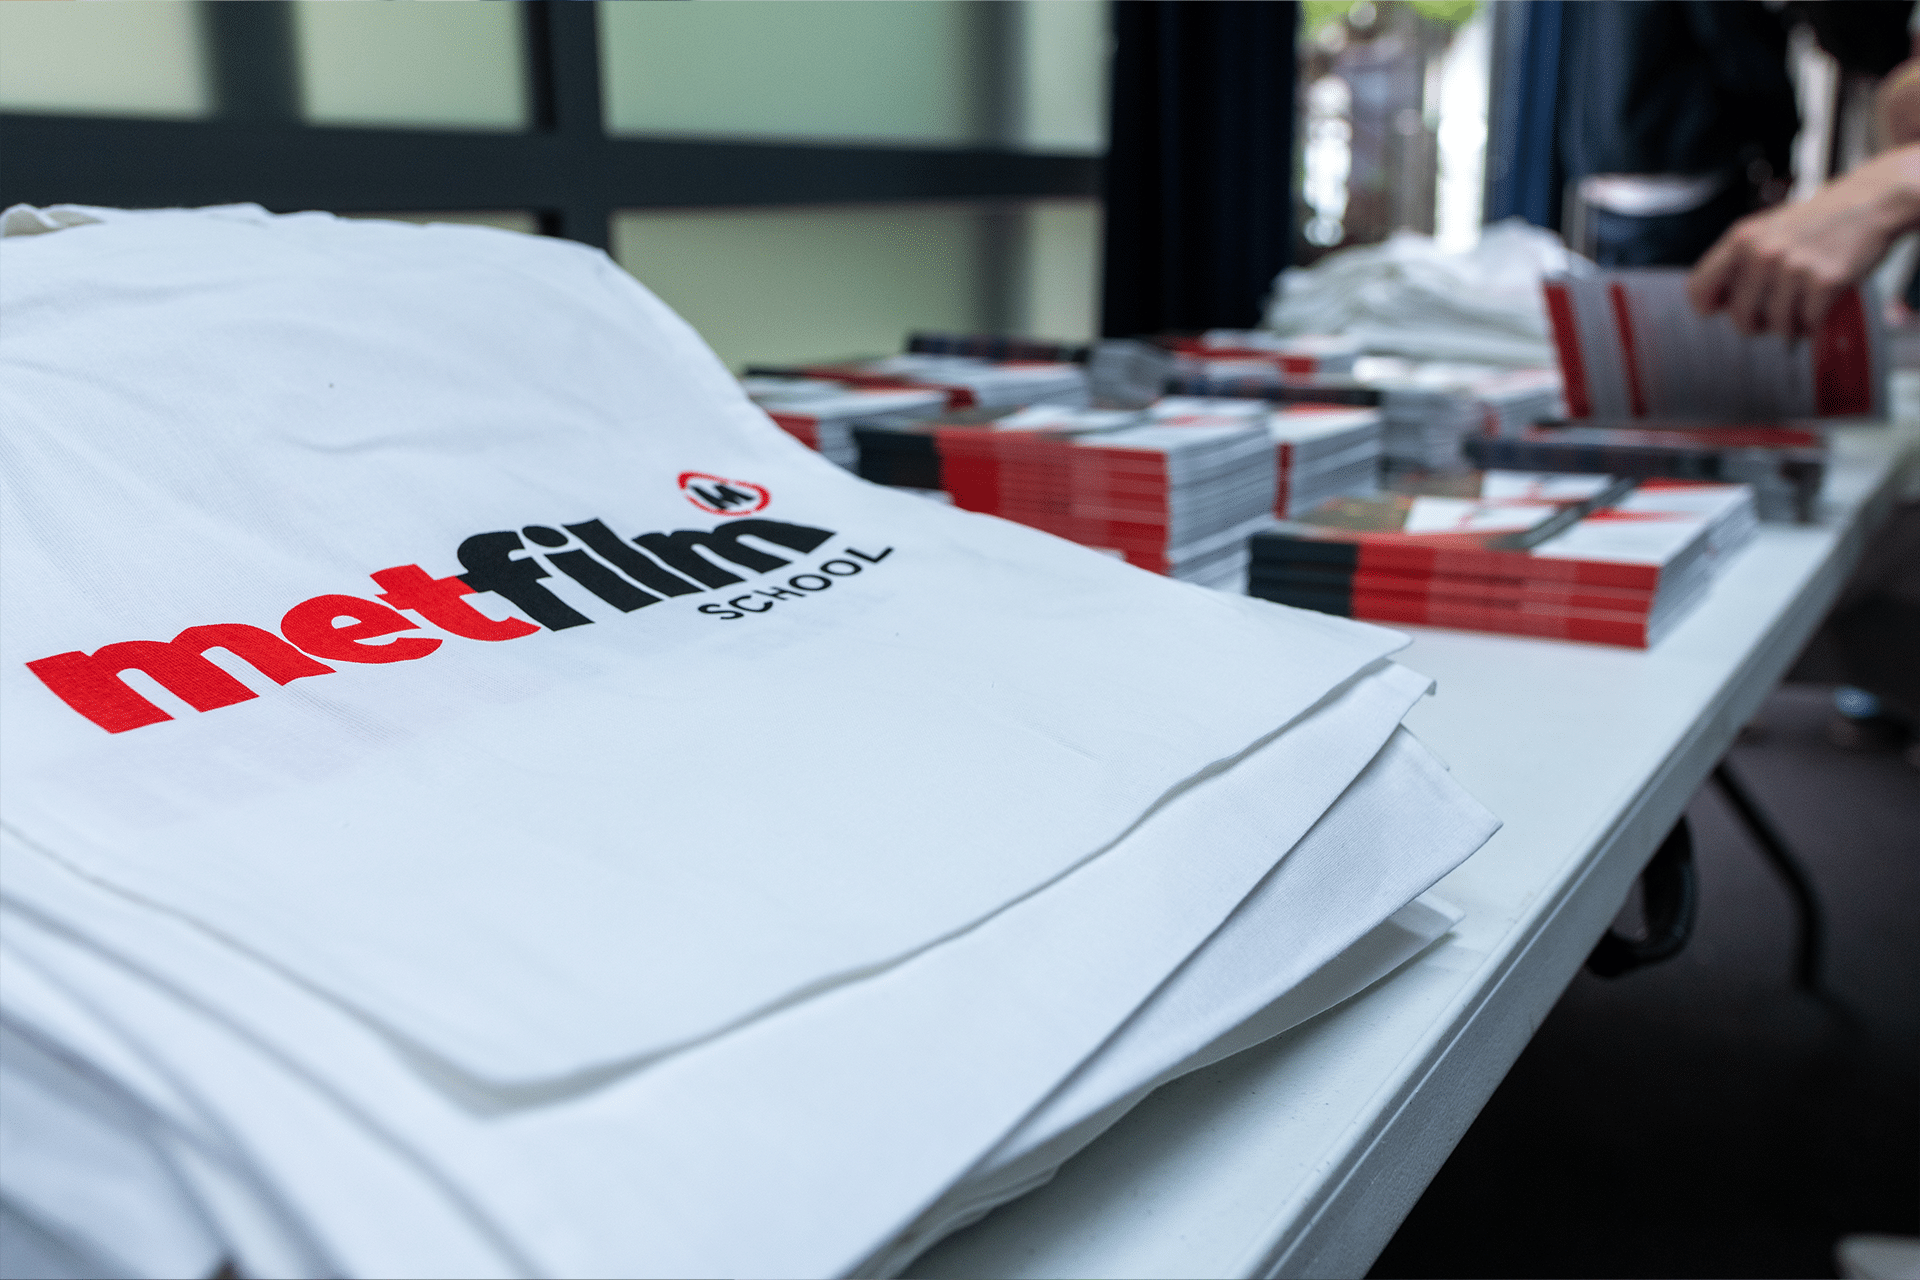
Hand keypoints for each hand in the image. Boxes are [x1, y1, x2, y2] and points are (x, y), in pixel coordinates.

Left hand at [1687, 143, 1919, 338]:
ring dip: (1792, 324)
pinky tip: (1822, 303)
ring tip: (1803, 304)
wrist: (1870, 202)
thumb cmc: (1817, 222)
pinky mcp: (1823, 281)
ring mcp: (1792, 268)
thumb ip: (1739, 262)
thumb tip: (1713, 305)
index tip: (1720, 312)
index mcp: (1741, 239)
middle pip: (1739, 317)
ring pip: (1776, 325)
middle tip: (1774, 314)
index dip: (1708, 307)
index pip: (1698, 288)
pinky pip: (1808, 323)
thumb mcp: (1767, 231)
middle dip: (1757, 324)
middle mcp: (1761, 253)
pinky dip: (1816, 321)